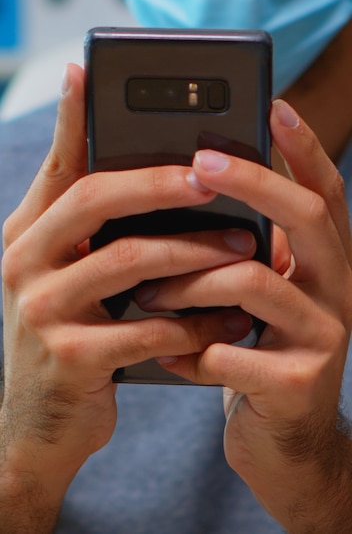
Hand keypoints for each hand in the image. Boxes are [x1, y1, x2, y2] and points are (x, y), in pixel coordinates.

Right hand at [0, 64, 257, 523]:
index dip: (69, 118)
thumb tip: (149, 180)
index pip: (55, 166)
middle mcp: (24, 262)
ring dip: (194, 254)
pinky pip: (146, 328)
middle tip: (214, 174)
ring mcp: (41, 310)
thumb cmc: (69, 338)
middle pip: (94, 199)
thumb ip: (97, 234)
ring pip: (129, 260)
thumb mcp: (71, 278)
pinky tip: (225, 321)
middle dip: (160, 182)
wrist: (38, 424)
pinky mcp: (70, 358)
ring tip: (242, 249)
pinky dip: (193, 322)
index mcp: (29, 235)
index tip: (87, 72)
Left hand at [137, 100, 351, 532]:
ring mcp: (324, 338)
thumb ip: (242, 251)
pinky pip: (229, 353)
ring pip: (253, 282)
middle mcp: (336, 290)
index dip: (304, 147)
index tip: (273, 104)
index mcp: (323, 263)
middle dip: (253, 182)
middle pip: (308, 217)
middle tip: (201, 160)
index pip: (324, 193)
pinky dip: (188, 350)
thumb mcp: (257, 293)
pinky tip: (167, 356)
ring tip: (149, 294)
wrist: (281, 439)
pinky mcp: (298, 385)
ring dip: (190, 283)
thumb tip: (188, 193)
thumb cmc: (256, 349)